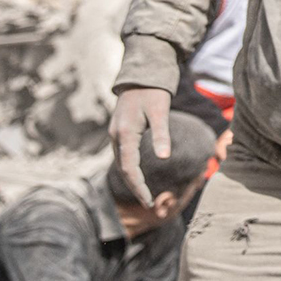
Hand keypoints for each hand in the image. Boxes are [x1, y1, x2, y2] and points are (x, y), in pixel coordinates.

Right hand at [109, 86, 171, 206]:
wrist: (141, 76)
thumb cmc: (153, 93)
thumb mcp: (161, 112)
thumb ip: (161, 135)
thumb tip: (164, 158)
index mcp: (125, 133)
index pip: (129, 168)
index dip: (138, 186)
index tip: (148, 201)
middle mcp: (116, 136)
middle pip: (123, 169)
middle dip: (135, 187)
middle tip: (149, 204)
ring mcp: (116, 134)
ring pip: (122, 163)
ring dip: (132, 179)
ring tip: (146, 194)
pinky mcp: (120, 132)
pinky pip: (123, 155)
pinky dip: (130, 168)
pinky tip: (139, 175)